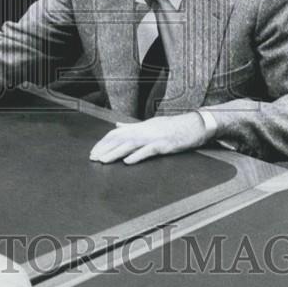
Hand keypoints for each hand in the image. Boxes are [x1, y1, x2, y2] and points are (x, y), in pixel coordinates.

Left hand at [89, 113, 209, 164]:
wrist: (194, 125)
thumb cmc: (172, 127)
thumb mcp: (149, 125)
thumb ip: (132, 127)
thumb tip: (117, 126)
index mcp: (140, 127)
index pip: (117, 133)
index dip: (104, 142)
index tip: (93, 152)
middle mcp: (144, 130)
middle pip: (120, 139)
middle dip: (105, 149)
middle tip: (93, 158)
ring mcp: (154, 137)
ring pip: (130, 144)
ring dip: (115, 153)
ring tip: (104, 161)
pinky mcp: (164, 145)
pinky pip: (148, 150)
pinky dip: (137, 156)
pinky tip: (128, 162)